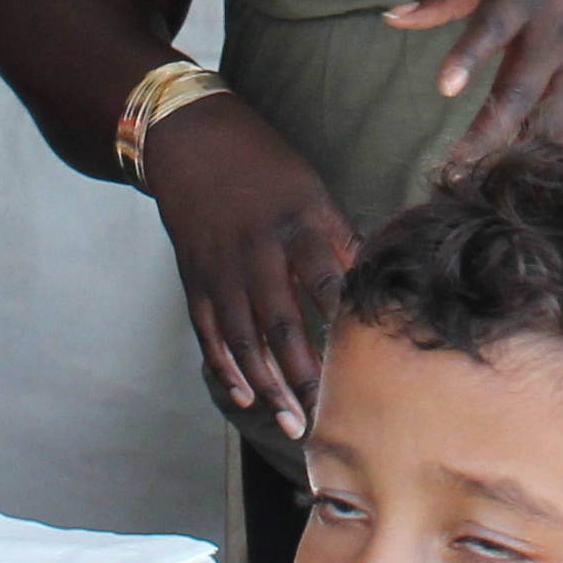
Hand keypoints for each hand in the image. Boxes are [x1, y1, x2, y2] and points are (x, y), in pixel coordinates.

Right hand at [137, 93, 356, 439]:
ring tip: (292, 422)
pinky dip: (226, 368)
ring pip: (244, 341)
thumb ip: (339, 239)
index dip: (345, 326)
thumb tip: (373, 283)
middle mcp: (255, 253)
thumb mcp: (311, 190)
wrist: (188, 140)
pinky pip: (209, 334)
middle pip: (283, 325)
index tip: (367, 367)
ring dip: (268, 387)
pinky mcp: (194, 280)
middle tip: (326, 419)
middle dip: (305, 376)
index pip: (326, 283)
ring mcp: (219, 270)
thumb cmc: (263, 166)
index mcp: (294, 226)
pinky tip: (246, 396)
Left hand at [385, 0, 562, 168]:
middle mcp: (552, 33)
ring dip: (517, 151)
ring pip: (550, 117)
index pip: (496, 26)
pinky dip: (549, 151)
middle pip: (521, 89)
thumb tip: (392, 17)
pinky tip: (523, 180)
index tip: (445, 88)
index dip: (471, 56)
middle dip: (487, 133)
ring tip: (482, 185)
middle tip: (455, 169)